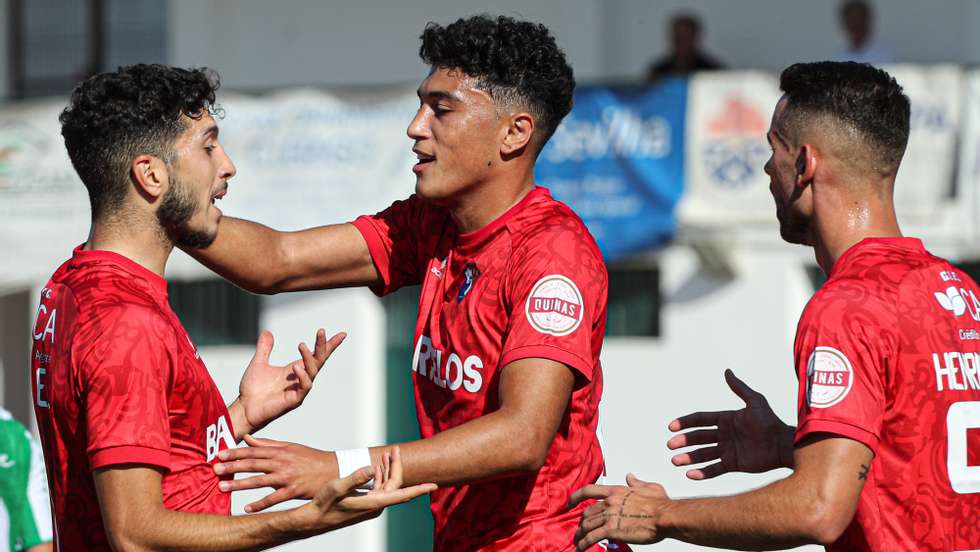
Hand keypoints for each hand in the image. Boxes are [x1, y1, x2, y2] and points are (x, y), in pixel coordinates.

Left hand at [216, 435, 336, 511]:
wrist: (333, 470)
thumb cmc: (311, 458)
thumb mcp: (290, 447)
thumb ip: (268, 443)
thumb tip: (248, 439)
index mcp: (280, 451)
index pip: (253, 451)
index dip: (235, 452)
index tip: (219, 454)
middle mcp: (281, 463)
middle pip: (252, 464)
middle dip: (232, 466)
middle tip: (215, 469)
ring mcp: (287, 477)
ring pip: (259, 480)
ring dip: (239, 484)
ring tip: (222, 487)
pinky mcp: (293, 490)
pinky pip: (274, 498)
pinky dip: (260, 504)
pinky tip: (247, 508)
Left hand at [235, 329, 345, 434]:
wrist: (244, 408)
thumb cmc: (252, 390)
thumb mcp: (259, 363)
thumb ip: (265, 348)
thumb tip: (267, 331)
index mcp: (295, 369)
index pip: (316, 355)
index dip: (329, 345)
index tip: (342, 334)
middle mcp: (301, 378)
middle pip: (319, 360)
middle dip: (323, 346)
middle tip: (321, 331)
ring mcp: (299, 389)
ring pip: (313, 371)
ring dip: (309, 357)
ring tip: (301, 345)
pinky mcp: (294, 400)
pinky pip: (304, 387)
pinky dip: (302, 376)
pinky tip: (296, 368)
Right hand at [300, 446, 436, 533]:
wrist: (314, 519)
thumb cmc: (324, 504)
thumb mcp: (337, 487)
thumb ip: (355, 477)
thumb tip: (372, 468)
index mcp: (374, 503)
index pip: (402, 493)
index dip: (419, 489)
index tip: (434, 486)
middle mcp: (376, 505)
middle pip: (395, 484)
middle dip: (397, 466)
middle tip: (396, 449)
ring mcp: (371, 505)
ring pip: (387, 485)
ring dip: (388, 469)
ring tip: (389, 453)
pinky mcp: (366, 503)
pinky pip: (379, 487)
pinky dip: (380, 475)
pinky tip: (378, 465)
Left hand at [569, 474, 669, 548]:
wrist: (664, 516)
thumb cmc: (660, 504)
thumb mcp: (648, 487)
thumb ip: (636, 482)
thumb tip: (630, 477)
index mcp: (616, 491)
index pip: (589, 490)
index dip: (576, 497)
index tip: (570, 503)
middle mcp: (609, 502)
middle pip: (587, 512)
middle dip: (581, 522)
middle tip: (580, 529)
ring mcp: (609, 516)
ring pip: (586, 525)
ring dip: (580, 535)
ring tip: (578, 542)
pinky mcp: (611, 530)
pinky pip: (592, 538)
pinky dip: (584, 544)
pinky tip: (581, 549)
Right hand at [667, 369, 793, 478]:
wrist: (783, 444)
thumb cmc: (770, 421)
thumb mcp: (755, 401)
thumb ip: (739, 388)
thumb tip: (727, 371)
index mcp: (725, 419)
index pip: (700, 420)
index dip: (686, 422)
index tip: (672, 426)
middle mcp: (723, 435)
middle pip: (698, 437)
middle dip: (683, 441)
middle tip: (670, 445)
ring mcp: (727, 450)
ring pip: (702, 454)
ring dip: (688, 457)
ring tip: (675, 461)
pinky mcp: (732, 464)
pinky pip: (714, 469)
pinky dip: (702, 473)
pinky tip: (689, 474)